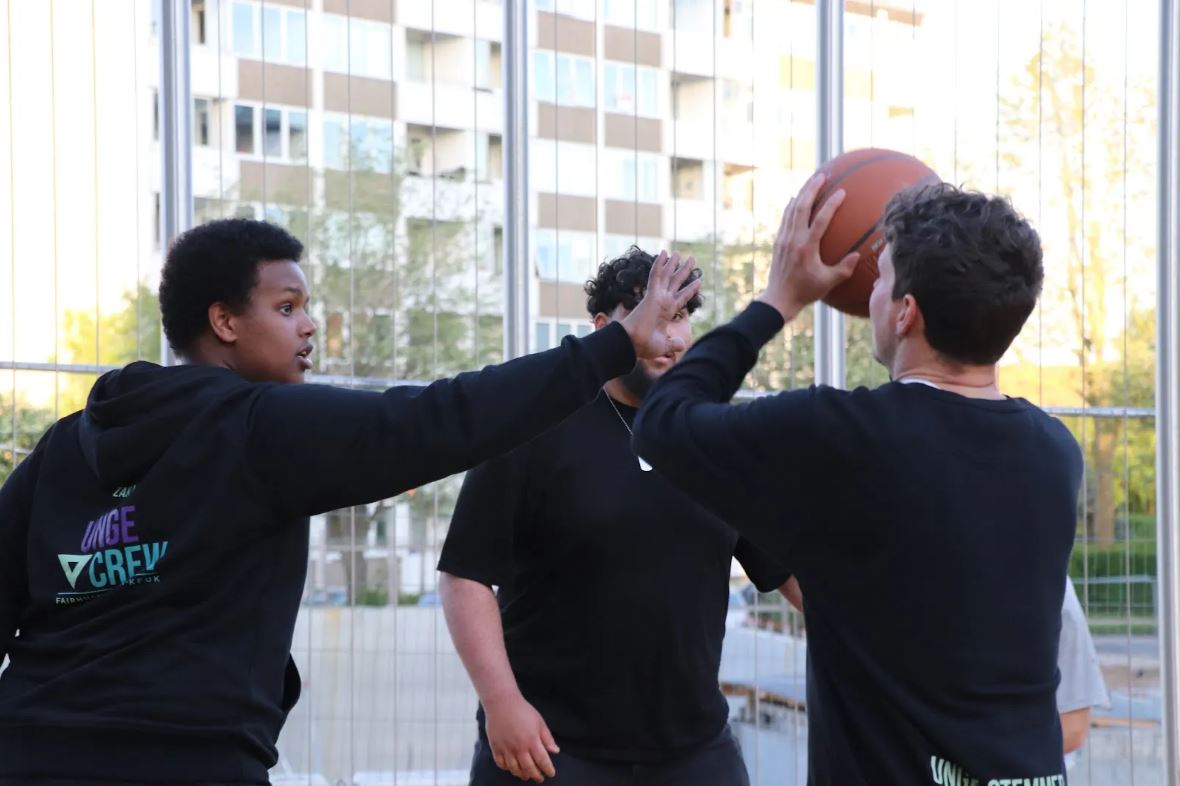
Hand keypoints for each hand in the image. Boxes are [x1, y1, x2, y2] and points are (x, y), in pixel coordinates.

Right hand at [485, 693, 559, 782]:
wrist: (502, 703)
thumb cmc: (522, 710)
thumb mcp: (540, 722)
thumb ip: (547, 738)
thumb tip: (555, 751)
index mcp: (532, 741)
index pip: (542, 761)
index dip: (548, 769)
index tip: (551, 773)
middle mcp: (519, 748)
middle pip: (529, 768)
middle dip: (536, 775)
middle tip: (540, 778)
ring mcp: (506, 749)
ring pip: (515, 769)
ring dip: (522, 774)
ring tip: (526, 776)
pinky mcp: (496, 747)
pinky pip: (501, 764)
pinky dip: (507, 768)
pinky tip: (511, 768)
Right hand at [619, 251, 701, 358]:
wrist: (632, 343)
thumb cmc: (644, 345)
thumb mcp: (663, 345)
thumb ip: (673, 343)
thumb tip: (682, 344)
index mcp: (666, 311)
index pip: (681, 296)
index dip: (690, 289)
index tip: (698, 280)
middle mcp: (662, 301)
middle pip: (676, 282)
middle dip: (684, 270)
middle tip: (692, 259)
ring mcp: (657, 297)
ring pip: (667, 276)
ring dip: (674, 263)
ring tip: (679, 252)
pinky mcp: (651, 294)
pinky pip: (655, 276)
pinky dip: (659, 264)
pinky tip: (664, 253)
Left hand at [756, 172, 859, 321]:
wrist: (779, 298)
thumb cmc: (805, 291)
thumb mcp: (828, 282)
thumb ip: (844, 269)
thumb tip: (858, 255)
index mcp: (806, 248)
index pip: (820, 220)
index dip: (831, 204)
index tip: (841, 192)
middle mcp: (793, 239)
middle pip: (801, 207)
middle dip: (812, 189)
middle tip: (823, 175)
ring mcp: (784, 238)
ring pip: (791, 209)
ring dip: (801, 193)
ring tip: (812, 181)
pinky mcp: (778, 241)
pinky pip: (785, 217)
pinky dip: (792, 205)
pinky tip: (797, 199)